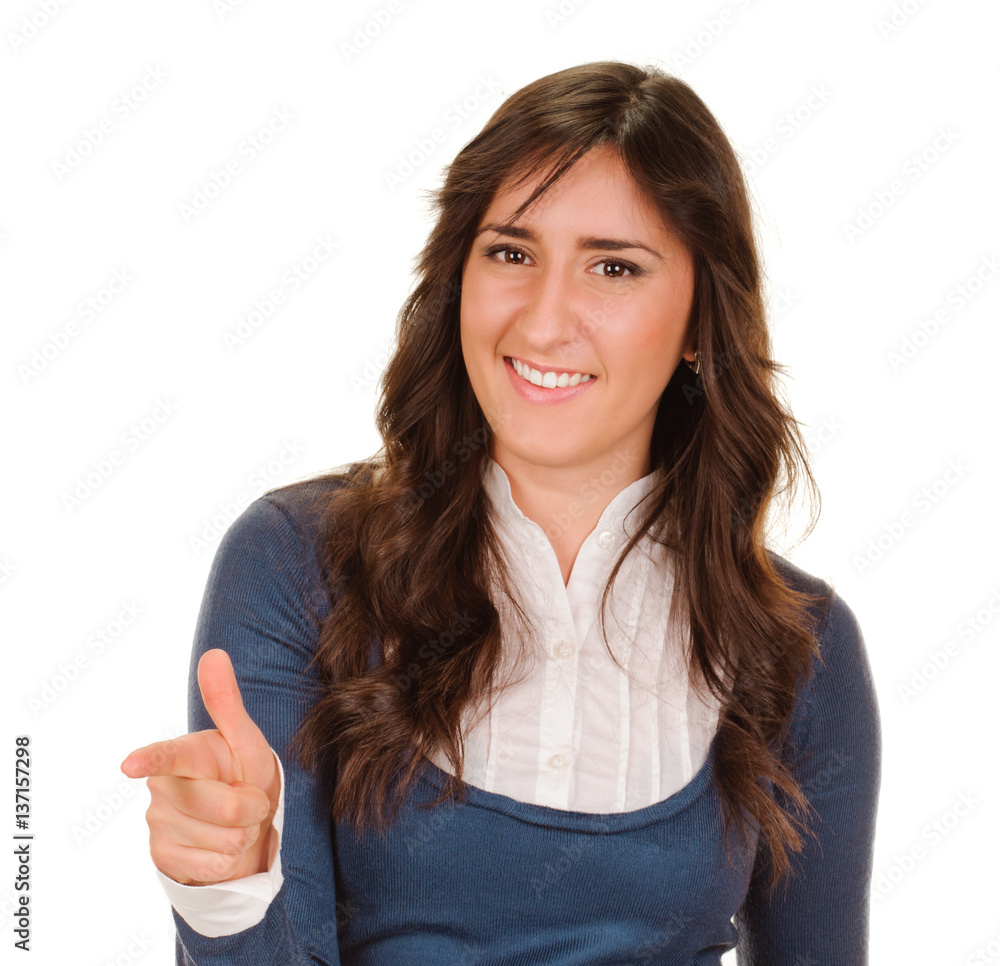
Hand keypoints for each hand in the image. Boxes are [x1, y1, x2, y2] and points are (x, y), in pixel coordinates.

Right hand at [120, 648, 280, 885]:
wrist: (242, 826)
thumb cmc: (244, 775)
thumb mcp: (246, 741)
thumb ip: (227, 702)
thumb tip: (213, 653)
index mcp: (185, 754)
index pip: (168, 756)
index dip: (152, 759)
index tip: (131, 764)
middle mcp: (163, 787)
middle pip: (221, 805)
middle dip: (251, 807)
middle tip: (250, 802)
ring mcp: (158, 823)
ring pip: (221, 838)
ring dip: (242, 835)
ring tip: (235, 824)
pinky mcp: (162, 857)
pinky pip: (212, 864)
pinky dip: (230, 859)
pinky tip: (221, 847)